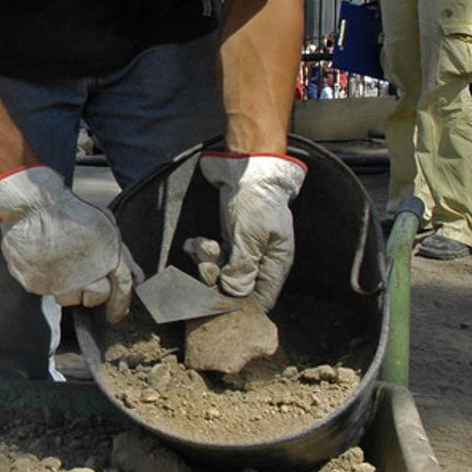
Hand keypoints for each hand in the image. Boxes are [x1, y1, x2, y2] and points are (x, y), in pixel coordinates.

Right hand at [0, 165, 142, 321]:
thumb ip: (122, 254)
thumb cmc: (70, 211)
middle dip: (91, 289)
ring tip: (59, 264)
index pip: (122, 291)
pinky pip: (44, 290)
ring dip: (67, 287)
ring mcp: (60, 284)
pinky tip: (42, 261)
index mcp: (109, 259)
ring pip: (68, 299)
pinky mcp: (36, 285)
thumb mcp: (106, 224)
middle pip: (95, 298)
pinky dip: (44, 280)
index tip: (115, 315)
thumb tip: (136, 276)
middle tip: (80, 272)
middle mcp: (86, 277)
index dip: (120, 306)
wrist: (32, 207)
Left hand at [197, 152, 306, 310]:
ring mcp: (245, 249)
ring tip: (201, 246)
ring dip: (207, 261)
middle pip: (238, 285)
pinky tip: (195, 243)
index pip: (263, 297)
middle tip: (206, 266)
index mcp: (276, 262)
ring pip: (223, 269)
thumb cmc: (256, 201)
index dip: (242, 303)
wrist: (246, 168)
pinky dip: (203, 250)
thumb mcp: (250, 237)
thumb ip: (243, 267)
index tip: (220, 299)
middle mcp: (263, 259)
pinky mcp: (230, 238)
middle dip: (218, 278)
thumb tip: (236, 293)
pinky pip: (216, 254)